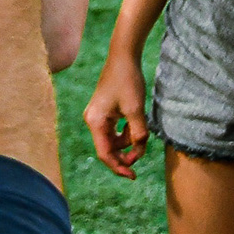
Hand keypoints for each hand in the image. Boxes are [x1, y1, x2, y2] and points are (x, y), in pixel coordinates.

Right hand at [83, 53, 150, 178]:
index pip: (104, 153)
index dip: (118, 167)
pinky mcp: (104, 111)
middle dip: (124, 155)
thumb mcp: (136, 111)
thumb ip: (138, 135)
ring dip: (127, 142)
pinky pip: (114, 130)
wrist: (123, 57)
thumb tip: (139, 152)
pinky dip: (126, 132)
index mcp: (96, 122)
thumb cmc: (128, 82)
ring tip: (141, 134)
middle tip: (141, 157)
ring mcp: (98, 115)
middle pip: (107, 148)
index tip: (133, 175)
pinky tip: (136, 128)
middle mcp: (93, 120)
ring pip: (112, 140)